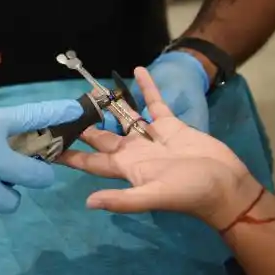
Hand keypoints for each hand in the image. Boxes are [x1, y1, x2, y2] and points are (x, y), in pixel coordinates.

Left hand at [61, 67, 258, 227]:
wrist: (227, 184)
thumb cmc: (189, 192)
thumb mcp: (153, 195)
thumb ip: (122, 199)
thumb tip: (89, 204)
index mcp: (126, 167)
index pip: (90, 162)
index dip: (70, 155)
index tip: (47, 146)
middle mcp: (134, 152)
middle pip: (102, 136)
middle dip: (83, 126)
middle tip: (63, 109)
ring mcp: (152, 137)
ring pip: (125, 117)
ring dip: (110, 104)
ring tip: (91, 88)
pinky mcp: (171, 125)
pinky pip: (154, 103)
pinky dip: (146, 88)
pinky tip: (137, 70)